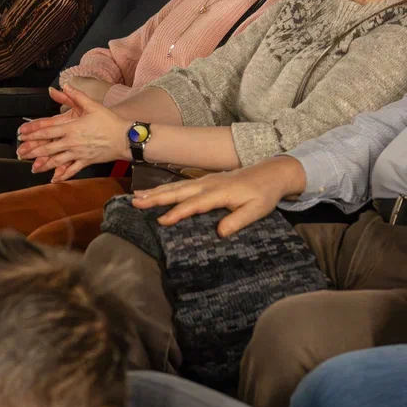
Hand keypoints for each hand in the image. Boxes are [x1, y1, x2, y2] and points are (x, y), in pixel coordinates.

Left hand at [14, 87, 130, 180]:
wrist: (125, 138)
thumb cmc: (109, 121)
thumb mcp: (92, 105)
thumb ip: (76, 96)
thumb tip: (65, 85)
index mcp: (71, 128)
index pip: (47, 130)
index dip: (33, 132)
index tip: (22, 134)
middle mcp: (72, 142)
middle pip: (48, 147)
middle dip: (32, 150)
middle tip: (20, 152)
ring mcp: (78, 153)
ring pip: (57, 161)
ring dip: (43, 164)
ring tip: (32, 167)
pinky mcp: (86, 161)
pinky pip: (72, 170)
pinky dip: (62, 175)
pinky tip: (53, 180)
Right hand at [131, 155, 307, 237]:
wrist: (270, 173)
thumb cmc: (263, 194)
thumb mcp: (257, 210)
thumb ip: (238, 220)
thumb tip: (219, 233)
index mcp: (219, 192)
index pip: (194, 204)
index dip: (177, 213)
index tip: (161, 221)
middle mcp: (207, 184)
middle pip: (178, 191)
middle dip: (156, 197)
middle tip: (136, 202)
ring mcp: (204, 181)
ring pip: (176, 186)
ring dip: (155, 192)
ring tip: (136, 197)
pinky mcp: (204, 181)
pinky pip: (180, 185)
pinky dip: (164, 188)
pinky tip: (153, 192)